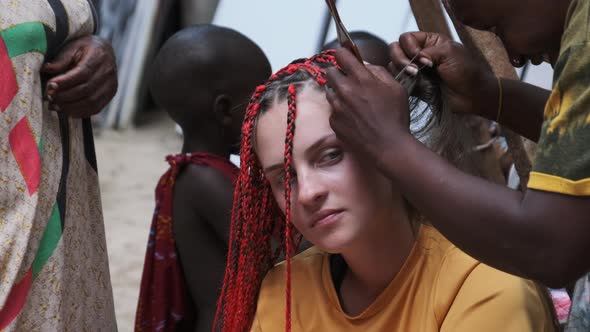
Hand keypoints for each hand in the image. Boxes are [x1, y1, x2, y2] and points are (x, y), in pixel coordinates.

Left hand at [42, 35, 116, 117]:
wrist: (104, 50)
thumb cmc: (84, 48)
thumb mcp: (72, 47)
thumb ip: (61, 59)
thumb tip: (46, 70)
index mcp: (98, 56)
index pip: (82, 73)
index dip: (65, 82)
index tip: (50, 86)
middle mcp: (108, 72)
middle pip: (86, 90)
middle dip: (65, 96)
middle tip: (49, 97)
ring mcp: (111, 85)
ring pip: (91, 102)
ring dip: (71, 107)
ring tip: (55, 105)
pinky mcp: (110, 94)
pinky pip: (96, 108)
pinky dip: (80, 112)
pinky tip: (67, 110)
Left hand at [326, 48, 410, 163]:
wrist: (388, 146)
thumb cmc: (395, 117)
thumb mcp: (395, 88)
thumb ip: (378, 71)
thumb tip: (364, 64)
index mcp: (361, 78)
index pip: (341, 55)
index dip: (343, 54)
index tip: (344, 56)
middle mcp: (345, 90)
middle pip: (330, 72)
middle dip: (338, 74)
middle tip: (350, 81)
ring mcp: (337, 107)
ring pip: (329, 91)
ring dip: (338, 93)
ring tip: (354, 102)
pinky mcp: (334, 122)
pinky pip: (332, 111)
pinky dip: (340, 111)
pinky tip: (354, 118)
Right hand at [389, 32, 496, 118]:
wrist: (471, 96)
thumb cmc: (466, 72)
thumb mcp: (449, 53)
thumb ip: (428, 51)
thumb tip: (413, 58)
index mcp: (429, 42)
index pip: (406, 38)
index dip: (409, 47)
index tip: (420, 57)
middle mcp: (420, 54)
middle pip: (395, 49)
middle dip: (400, 58)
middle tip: (414, 70)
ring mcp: (415, 70)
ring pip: (393, 65)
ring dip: (400, 70)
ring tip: (415, 77)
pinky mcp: (413, 85)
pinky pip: (398, 81)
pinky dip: (399, 81)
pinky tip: (410, 84)